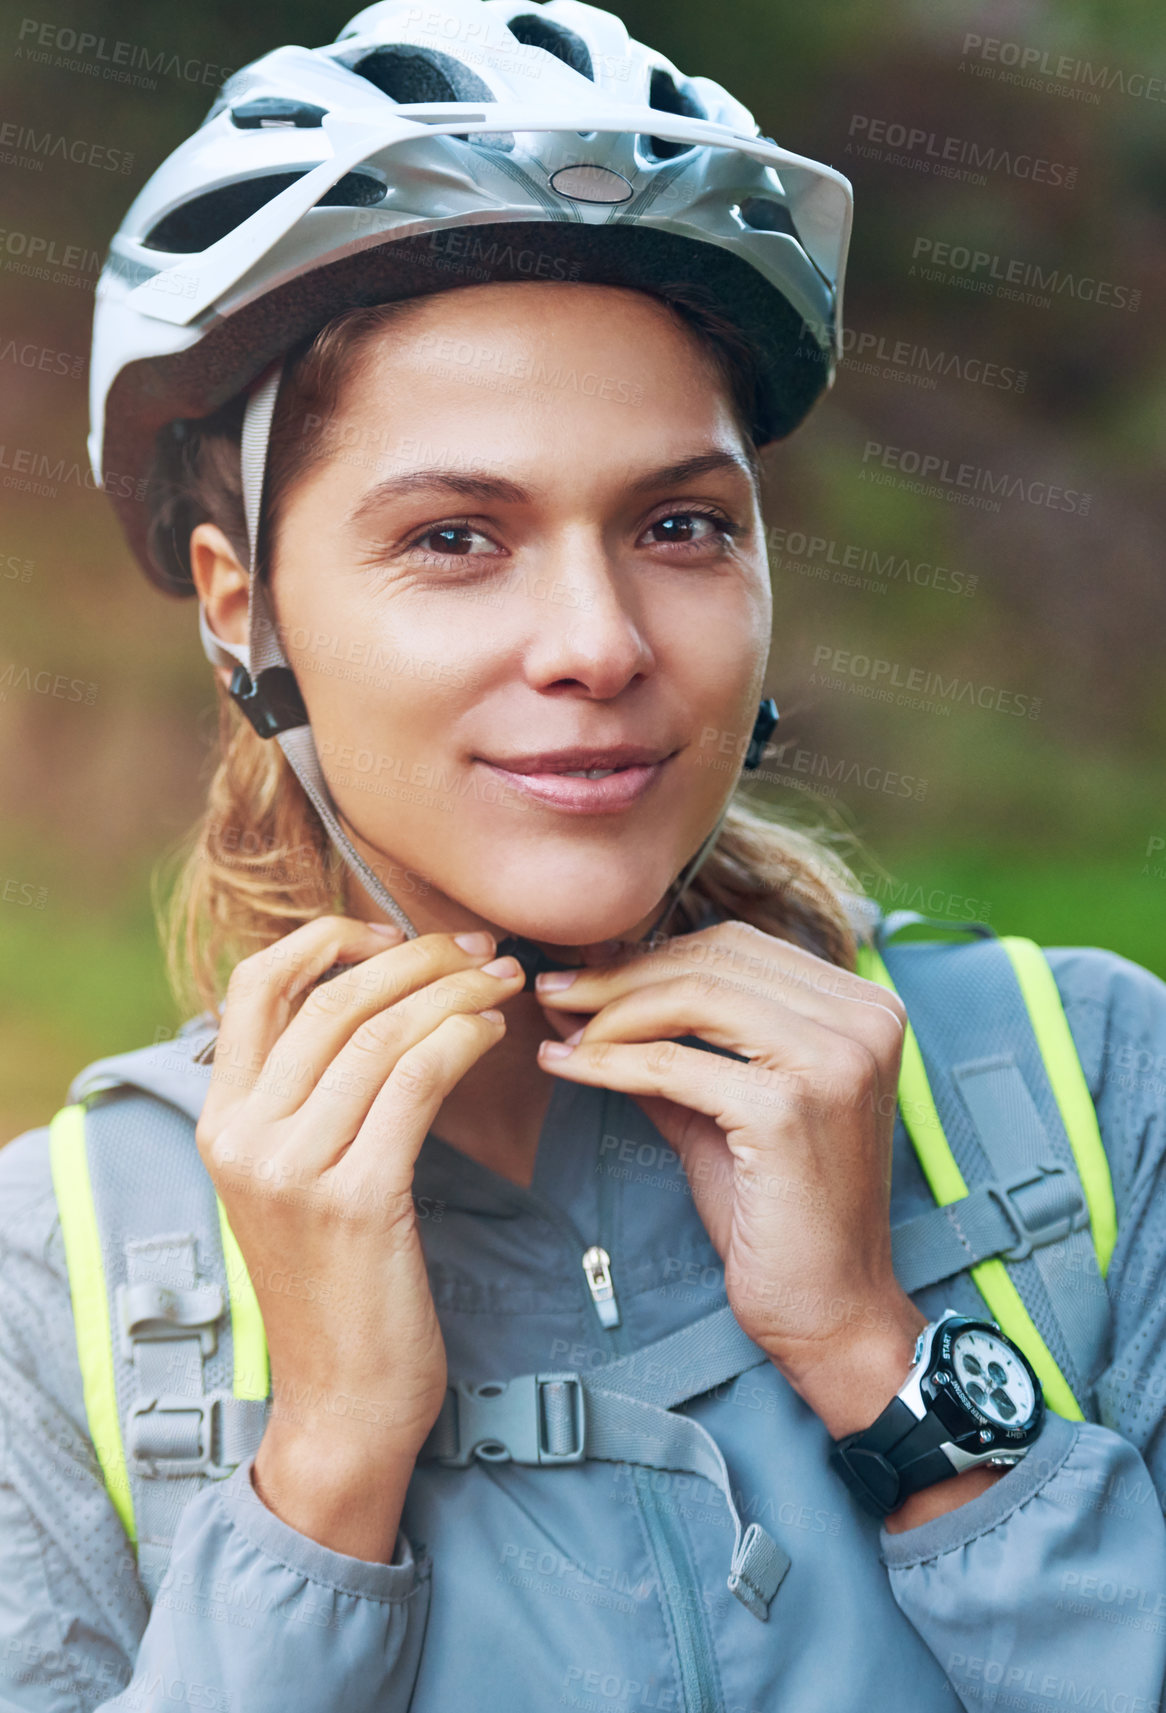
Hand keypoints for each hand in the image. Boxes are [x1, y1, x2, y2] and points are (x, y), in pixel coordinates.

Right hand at [195, 915, 526, 1556]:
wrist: (342, 1402)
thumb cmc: (337, 1283)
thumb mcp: (293, 1180)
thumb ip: (306, 1097)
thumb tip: (368, 1000)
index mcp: (219, 1120)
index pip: (254, 983)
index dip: (327, 939)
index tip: (393, 932)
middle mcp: (243, 1136)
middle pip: (333, 997)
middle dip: (418, 956)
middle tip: (480, 950)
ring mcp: (294, 1168)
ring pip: (382, 1032)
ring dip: (455, 991)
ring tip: (503, 982)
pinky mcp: (356, 1199)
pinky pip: (417, 1082)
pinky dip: (462, 1038)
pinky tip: (492, 1032)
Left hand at [535, 920, 920, 1393]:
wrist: (831, 1308)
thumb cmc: (779, 1211)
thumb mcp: (723, 1106)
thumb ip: (670, 1044)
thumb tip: (582, 993)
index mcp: (863, 1007)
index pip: (737, 947)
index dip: (651, 952)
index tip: (585, 970)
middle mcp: (863, 1020)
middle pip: (713, 961)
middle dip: (620, 973)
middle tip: (554, 989)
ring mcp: (833, 1061)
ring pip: (691, 997)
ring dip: (609, 1010)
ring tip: (559, 1025)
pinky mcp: (789, 1110)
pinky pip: (672, 1065)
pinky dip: (608, 1062)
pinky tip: (565, 1065)